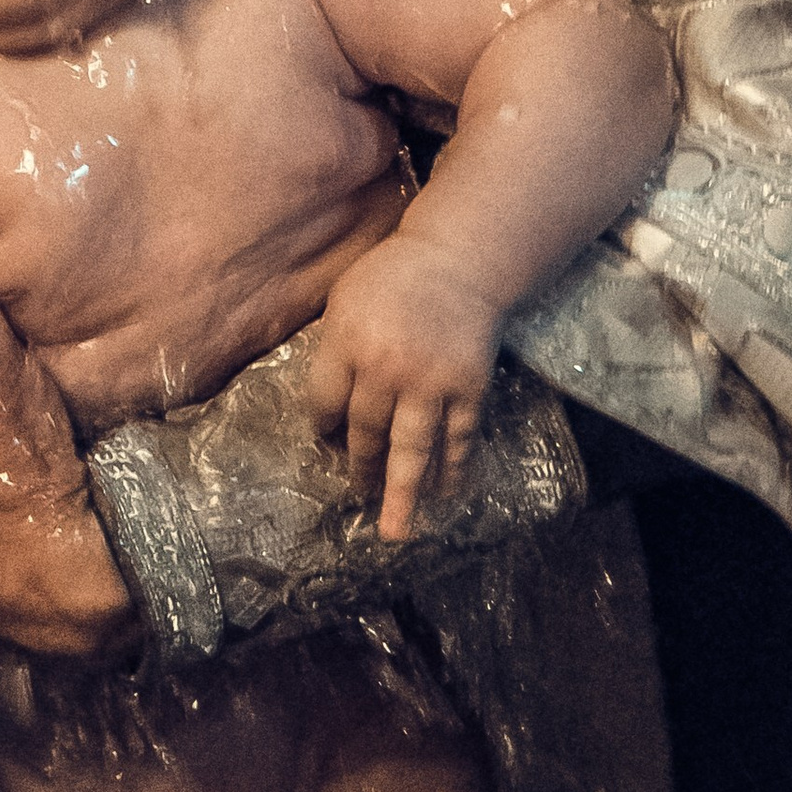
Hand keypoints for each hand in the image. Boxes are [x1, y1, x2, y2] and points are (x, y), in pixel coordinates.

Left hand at [308, 231, 503, 542]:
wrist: (460, 260)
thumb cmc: (393, 278)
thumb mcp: (344, 301)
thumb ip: (332, 351)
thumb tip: (325, 413)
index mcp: (345, 343)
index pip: (324, 405)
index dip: (323, 431)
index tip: (328, 443)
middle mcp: (385, 368)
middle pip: (365, 433)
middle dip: (360, 468)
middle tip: (359, 493)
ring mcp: (430, 381)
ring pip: (411, 448)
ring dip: (402, 493)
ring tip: (396, 532)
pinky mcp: (467, 388)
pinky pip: (457, 437)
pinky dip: (452, 469)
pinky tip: (446, 493)